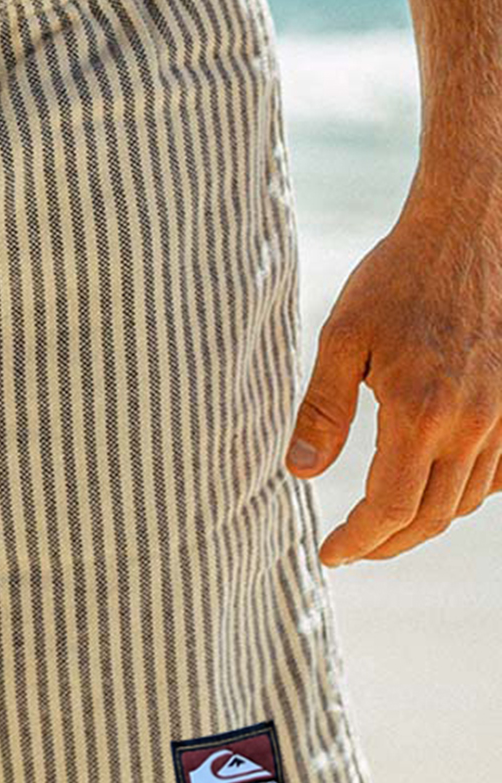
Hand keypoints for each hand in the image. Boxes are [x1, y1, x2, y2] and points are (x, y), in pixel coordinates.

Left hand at [284, 154, 501, 565]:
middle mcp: (473, 424)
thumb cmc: (398, 277)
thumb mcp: (342, 337)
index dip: (358, 541)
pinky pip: (498, 475)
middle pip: (430, 517)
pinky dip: (462, 495)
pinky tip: (430, 489)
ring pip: (465, 500)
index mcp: (421, 412)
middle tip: (350, 549)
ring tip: (381, 525)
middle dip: (386, 544)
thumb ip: (323, 410)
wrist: (472, 229)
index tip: (330, 554)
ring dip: (422, 522)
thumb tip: (300, 472)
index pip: (389, 509)